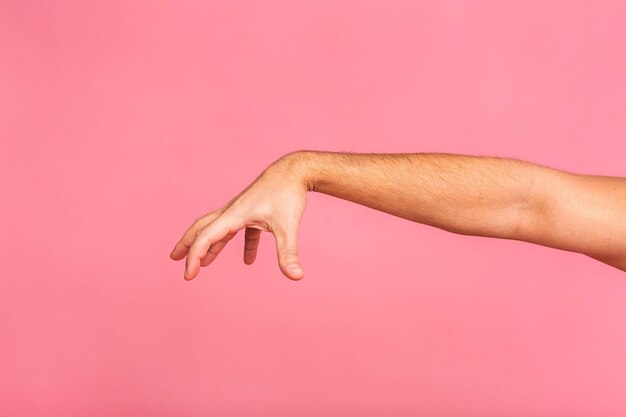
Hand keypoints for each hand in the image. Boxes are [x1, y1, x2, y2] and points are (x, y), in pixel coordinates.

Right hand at [169, 153, 308, 280]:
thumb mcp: (288, 226)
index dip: (194, 256)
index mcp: (234, 215)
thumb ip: (288, 253)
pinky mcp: (255, 211)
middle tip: (174, 259)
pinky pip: (243, 231)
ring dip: (210, 246)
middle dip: (187, 244)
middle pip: (202, 228)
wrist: (296, 170)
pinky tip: (248, 261)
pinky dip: (242, 245)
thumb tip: (296, 276)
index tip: (188, 276)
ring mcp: (243, 210)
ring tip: (203, 264)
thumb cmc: (289, 193)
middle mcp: (233, 211)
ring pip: (219, 229)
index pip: (206, 237)